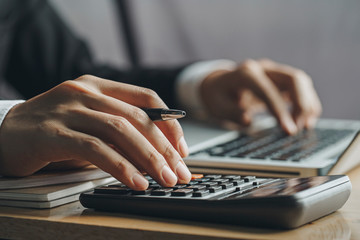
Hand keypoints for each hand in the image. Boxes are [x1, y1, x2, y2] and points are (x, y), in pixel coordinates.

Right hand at [0, 75, 190, 189]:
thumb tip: (157, 156)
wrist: (3, 133)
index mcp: (99, 86)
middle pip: (138, 118)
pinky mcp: (53, 132)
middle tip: (180, 172)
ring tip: (165, 180)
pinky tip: (135, 182)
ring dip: (148, 158)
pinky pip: (95, 149)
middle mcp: (86, 92)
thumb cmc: (53, 131)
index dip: (170, 124)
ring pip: (120, 131)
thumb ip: (119, 133)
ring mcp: (69, 109)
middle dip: (165, 148)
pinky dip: (120, 167)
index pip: (146, 98)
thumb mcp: (91, 124)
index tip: (182, 149)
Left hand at [200, 59, 321, 133]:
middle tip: (298, 129)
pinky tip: (307, 120)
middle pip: (293, 79)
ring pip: (301, 81)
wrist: (220, 83)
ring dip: (308, 104)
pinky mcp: (282, 79)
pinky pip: (301, 87)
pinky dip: (308, 103)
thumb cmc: (219, 95)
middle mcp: (264, 68)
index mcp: (245, 73)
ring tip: (305, 127)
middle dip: (301, 104)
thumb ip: (232, 113)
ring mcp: (275, 71)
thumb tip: (248, 121)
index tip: (288, 130)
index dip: (280, 110)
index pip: (267, 90)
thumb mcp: (217, 106)